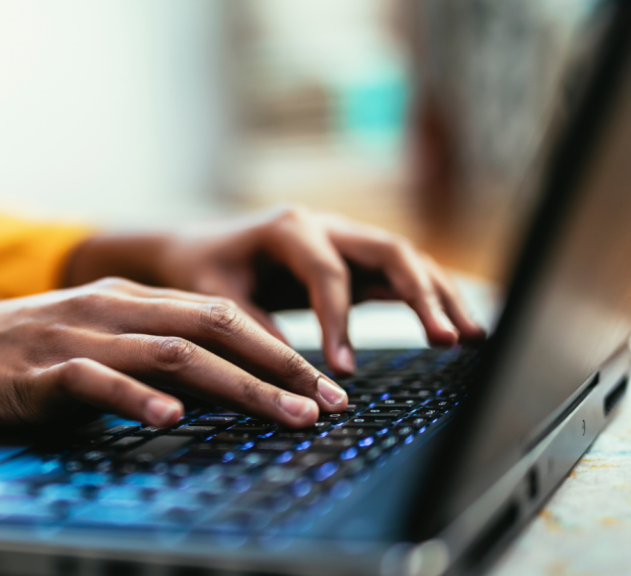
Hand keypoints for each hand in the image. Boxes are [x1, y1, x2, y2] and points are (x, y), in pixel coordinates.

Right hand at [0, 277, 347, 428]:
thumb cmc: (5, 354)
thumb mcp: (81, 340)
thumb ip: (135, 355)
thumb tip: (196, 395)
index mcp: (124, 298)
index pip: (219, 314)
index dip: (277, 347)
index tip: (320, 383)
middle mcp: (110, 308)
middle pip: (213, 327)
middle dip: (279, 365)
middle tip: (327, 402)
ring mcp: (76, 337)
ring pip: (174, 354)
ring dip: (238, 388)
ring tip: (286, 416)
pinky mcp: (40, 372)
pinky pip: (99, 383)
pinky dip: (140, 400)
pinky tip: (173, 421)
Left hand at [66, 206, 484, 374]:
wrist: (195, 249)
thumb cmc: (201, 271)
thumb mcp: (213, 298)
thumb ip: (251, 328)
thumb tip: (291, 376)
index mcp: (289, 228)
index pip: (328, 273)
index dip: (339, 320)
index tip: (343, 369)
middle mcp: (325, 226)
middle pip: (389, 251)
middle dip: (421, 295)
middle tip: (447, 339)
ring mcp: (344, 240)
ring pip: (406, 260)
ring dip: (440, 296)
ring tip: (473, 337)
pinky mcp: (353, 262)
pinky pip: (399, 276)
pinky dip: (429, 299)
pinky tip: (458, 329)